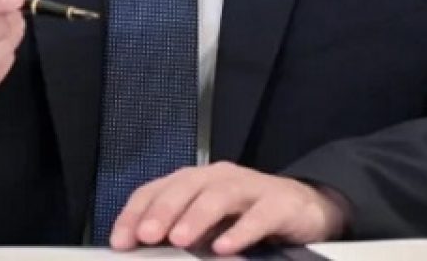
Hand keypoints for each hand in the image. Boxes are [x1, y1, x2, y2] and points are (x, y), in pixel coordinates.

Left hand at [110, 162, 347, 255]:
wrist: (305, 207)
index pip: (157, 189)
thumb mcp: (208, 224)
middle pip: (186, 186)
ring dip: (197, 216)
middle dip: (163, 211)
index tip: (120, 240)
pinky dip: (241, 230)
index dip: (136, 212)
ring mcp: (251, 187)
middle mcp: (220, 177)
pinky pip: (259, 214)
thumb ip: (180, 231)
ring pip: (220, 194)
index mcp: (196, 181)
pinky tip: (225, 246)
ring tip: (180, 239)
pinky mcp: (280, 204)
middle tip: (146, 236)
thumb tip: (143, 249)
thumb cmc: (247, 216)